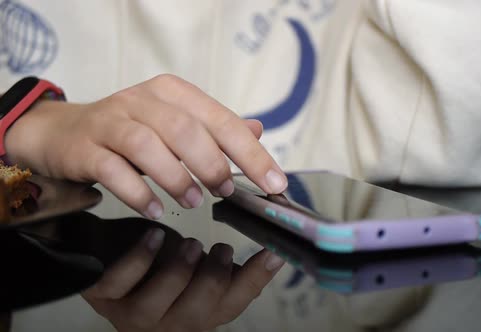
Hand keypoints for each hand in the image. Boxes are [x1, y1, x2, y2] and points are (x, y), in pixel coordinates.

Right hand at [5, 74, 287, 217]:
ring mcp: (111, 122)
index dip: (251, 153)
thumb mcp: (176, 123)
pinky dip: (137, 192)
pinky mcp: (85, 147)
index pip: (221, 120)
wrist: (65, 132)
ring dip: (176, 177)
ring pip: (147, 145)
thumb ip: (215, 128)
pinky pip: (112, 169)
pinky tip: (154, 209)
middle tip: (225, 191)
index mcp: (173, 93)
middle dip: (212, 164)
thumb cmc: (132, 131)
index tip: (274, 182)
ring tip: (192, 201)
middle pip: (185, 129)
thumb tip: (258, 132)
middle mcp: (142, 101)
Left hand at [82, 228, 284, 330]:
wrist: (108, 257)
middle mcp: (167, 324)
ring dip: (178, 272)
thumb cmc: (161, 262)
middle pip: (197, 314)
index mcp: (197, 316)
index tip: (274, 253)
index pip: (232, 306)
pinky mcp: (103, 296)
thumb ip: (227, 267)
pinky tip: (153, 236)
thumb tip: (273, 245)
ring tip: (190, 244)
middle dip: (212, 280)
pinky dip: (139, 258)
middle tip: (221, 248)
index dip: (255, 280)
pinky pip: (120, 282)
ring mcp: (132, 314)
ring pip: (157, 304)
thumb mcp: (198, 267)